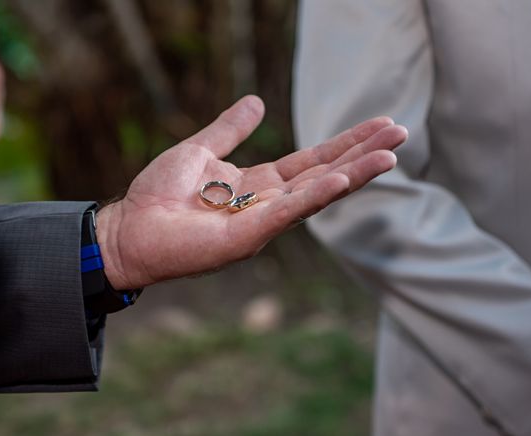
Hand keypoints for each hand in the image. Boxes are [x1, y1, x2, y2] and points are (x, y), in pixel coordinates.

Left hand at [97, 96, 407, 288]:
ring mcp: (261, 223)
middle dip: (362, 155)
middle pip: (324, 175)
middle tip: (401, 134)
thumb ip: (230, 130)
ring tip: (390, 156)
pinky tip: (341, 179)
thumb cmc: (158, 194)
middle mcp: (268, 204)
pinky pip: (287, 214)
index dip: (345, 143)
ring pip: (315, 195)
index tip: (380, 124)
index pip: (312, 160)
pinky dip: (314, 197)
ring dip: (352, 176)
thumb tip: (257, 101)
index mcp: (259, 184)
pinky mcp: (246, 238)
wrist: (129, 229)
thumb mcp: (199, 151)